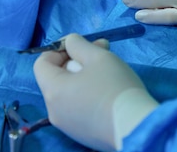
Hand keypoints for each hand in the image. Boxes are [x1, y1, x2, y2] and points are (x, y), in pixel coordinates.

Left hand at [34, 34, 157, 150]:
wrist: (135, 126)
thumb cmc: (114, 86)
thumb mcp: (97, 57)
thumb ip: (79, 44)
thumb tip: (70, 42)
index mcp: (53, 90)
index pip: (42, 63)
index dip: (58, 49)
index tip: (80, 45)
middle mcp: (53, 110)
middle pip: (56, 78)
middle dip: (75, 61)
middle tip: (100, 51)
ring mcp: (66, 125)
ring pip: (67, 93)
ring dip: (82, 77)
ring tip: (107, 71)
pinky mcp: (81, 134)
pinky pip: (77, 109)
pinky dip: (87, 96)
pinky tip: (107, 93)